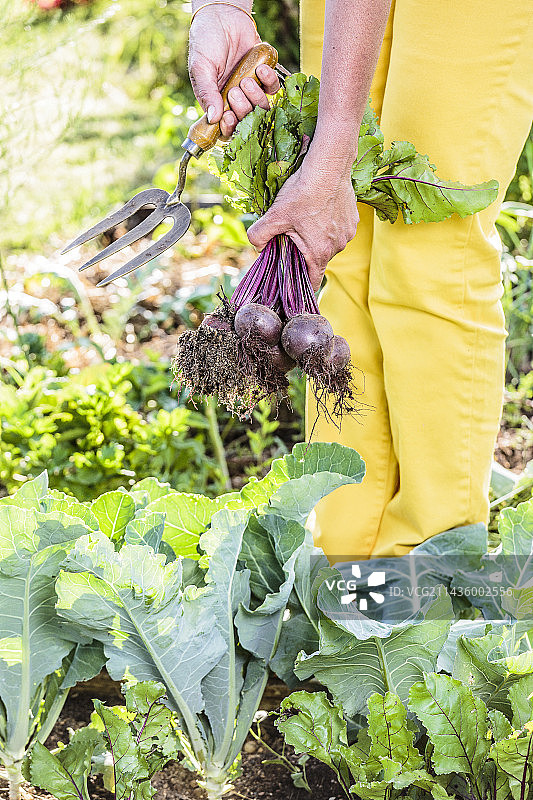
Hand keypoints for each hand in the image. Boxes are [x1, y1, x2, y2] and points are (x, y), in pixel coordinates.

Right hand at [188, 6, 279, 137]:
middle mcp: (235, 100)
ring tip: (246, 79)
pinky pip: (273, 88)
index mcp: (217, 103)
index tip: (229, 117)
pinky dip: (269, 80)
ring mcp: (251, 89)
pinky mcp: (264, 76)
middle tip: (235, 91)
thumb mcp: (201, 67)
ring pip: (262, 108)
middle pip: (247, 121)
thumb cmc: (206, 42)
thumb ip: (206, 93)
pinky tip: (260, 68)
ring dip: (256, 97)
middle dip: (243, 109)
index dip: (231, 129)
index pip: (227, 129)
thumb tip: (213, 118)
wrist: (222, 16)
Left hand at [247, 159, 358, 289]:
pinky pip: (338, 230)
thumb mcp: (274, 215)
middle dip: (304, 254)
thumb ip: (259, 236)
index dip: (300, 286)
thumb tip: (257, 246)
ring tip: (305, 219)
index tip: (292, 284)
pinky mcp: (353, 220)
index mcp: (319, 253)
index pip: (312, 283)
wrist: (329, 166)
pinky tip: (319, 209)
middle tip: (290, 237)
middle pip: (318, 260)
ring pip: (328, 244)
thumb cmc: (302, 192)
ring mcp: (347, 233)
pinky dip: (328, 225)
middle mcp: (337, 247)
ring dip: (317, 238)